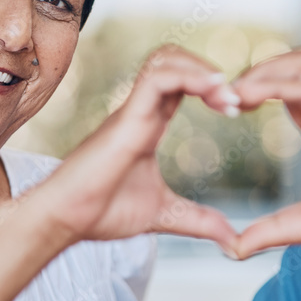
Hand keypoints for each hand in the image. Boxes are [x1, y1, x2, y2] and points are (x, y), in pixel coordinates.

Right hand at [28, 45, 239, 253]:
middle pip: (173, 59)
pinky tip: (214, 91)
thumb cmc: (102, 212)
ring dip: (202, 69)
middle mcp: (141, 110)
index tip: (235, 110)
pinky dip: (189, 77)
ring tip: (228, 96)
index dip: (211, 86)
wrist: (65, 221)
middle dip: (208, 69)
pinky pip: (157, 80)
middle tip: (234, 101)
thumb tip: (233, 242)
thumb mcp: (166, 214)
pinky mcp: (126, 119)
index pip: (180, 82)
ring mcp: (132, 111)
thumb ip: (199, 222)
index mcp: (149, 123)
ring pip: (165, 60)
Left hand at [231, 51, 300, 256]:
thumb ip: (274, 230)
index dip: (249, 92)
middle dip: (251, 73)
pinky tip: (248, 94)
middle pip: (287, 67)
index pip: (281, 91)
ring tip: (230, 93)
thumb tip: (233, 249)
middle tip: (217, 96)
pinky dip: (276, 83)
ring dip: (261, 71)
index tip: (220, 110)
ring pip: (299, 65)